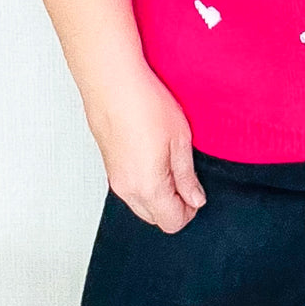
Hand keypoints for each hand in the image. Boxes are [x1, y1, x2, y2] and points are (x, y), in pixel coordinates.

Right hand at [84, 68, 207, 233]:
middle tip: (184, 174)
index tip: (196, 189)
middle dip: (173, 204)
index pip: (172, 222)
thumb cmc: (146, 105)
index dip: (190, 210)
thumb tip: (195, 199)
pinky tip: (151, 153)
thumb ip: (186, 176)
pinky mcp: (108, 166)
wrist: (112, 83)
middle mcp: (127, 191)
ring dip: (158, 193)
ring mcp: (114, 179)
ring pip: (141, 203)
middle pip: (155, 217)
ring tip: (168, 159)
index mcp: (149, 189)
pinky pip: (129, 187)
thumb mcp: (180, 140)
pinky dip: (143, 182)